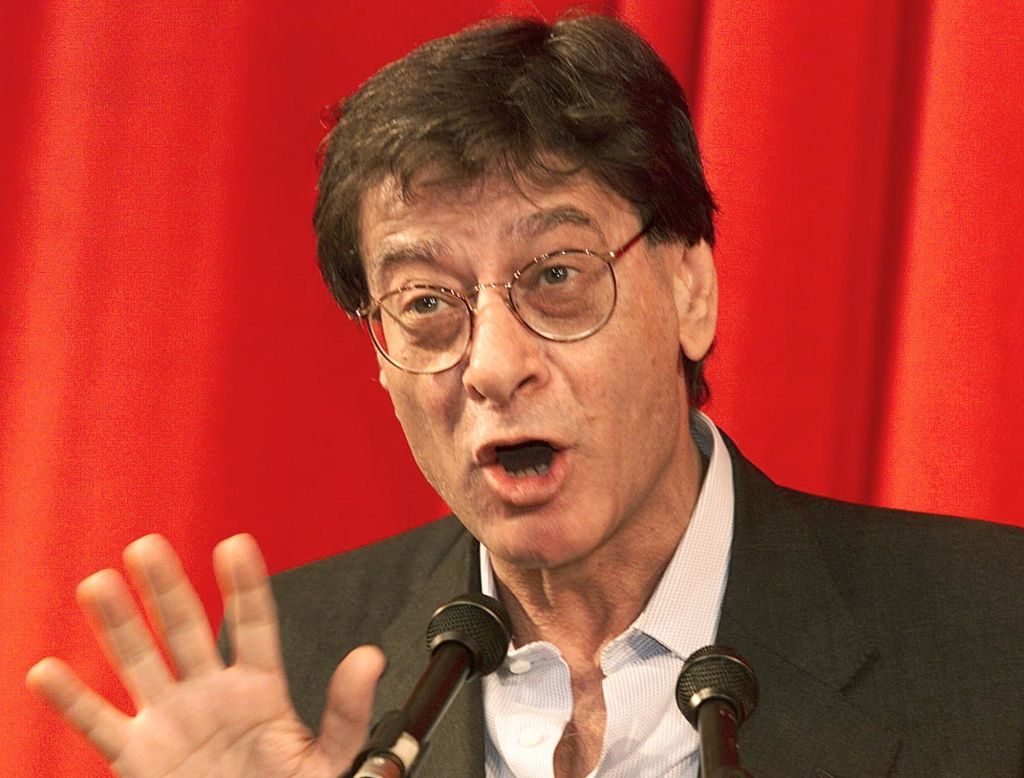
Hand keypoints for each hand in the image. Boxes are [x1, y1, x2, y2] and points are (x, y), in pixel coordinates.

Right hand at [26, 534, 384, 776]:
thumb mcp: (328, 761)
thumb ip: (346, 711)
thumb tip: (371, 657)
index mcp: (260, 690)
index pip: (254, 624)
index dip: (245, 584)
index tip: (236, 544)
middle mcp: (211, 694)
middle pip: (186, 629)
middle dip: (167, 589)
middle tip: (148, 547)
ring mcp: (171, 721)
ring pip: (140, 662)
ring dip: (117, 625)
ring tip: (99, 584)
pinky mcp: (139, 757)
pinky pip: (100, 726)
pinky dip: (72, 701)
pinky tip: (48, 671)